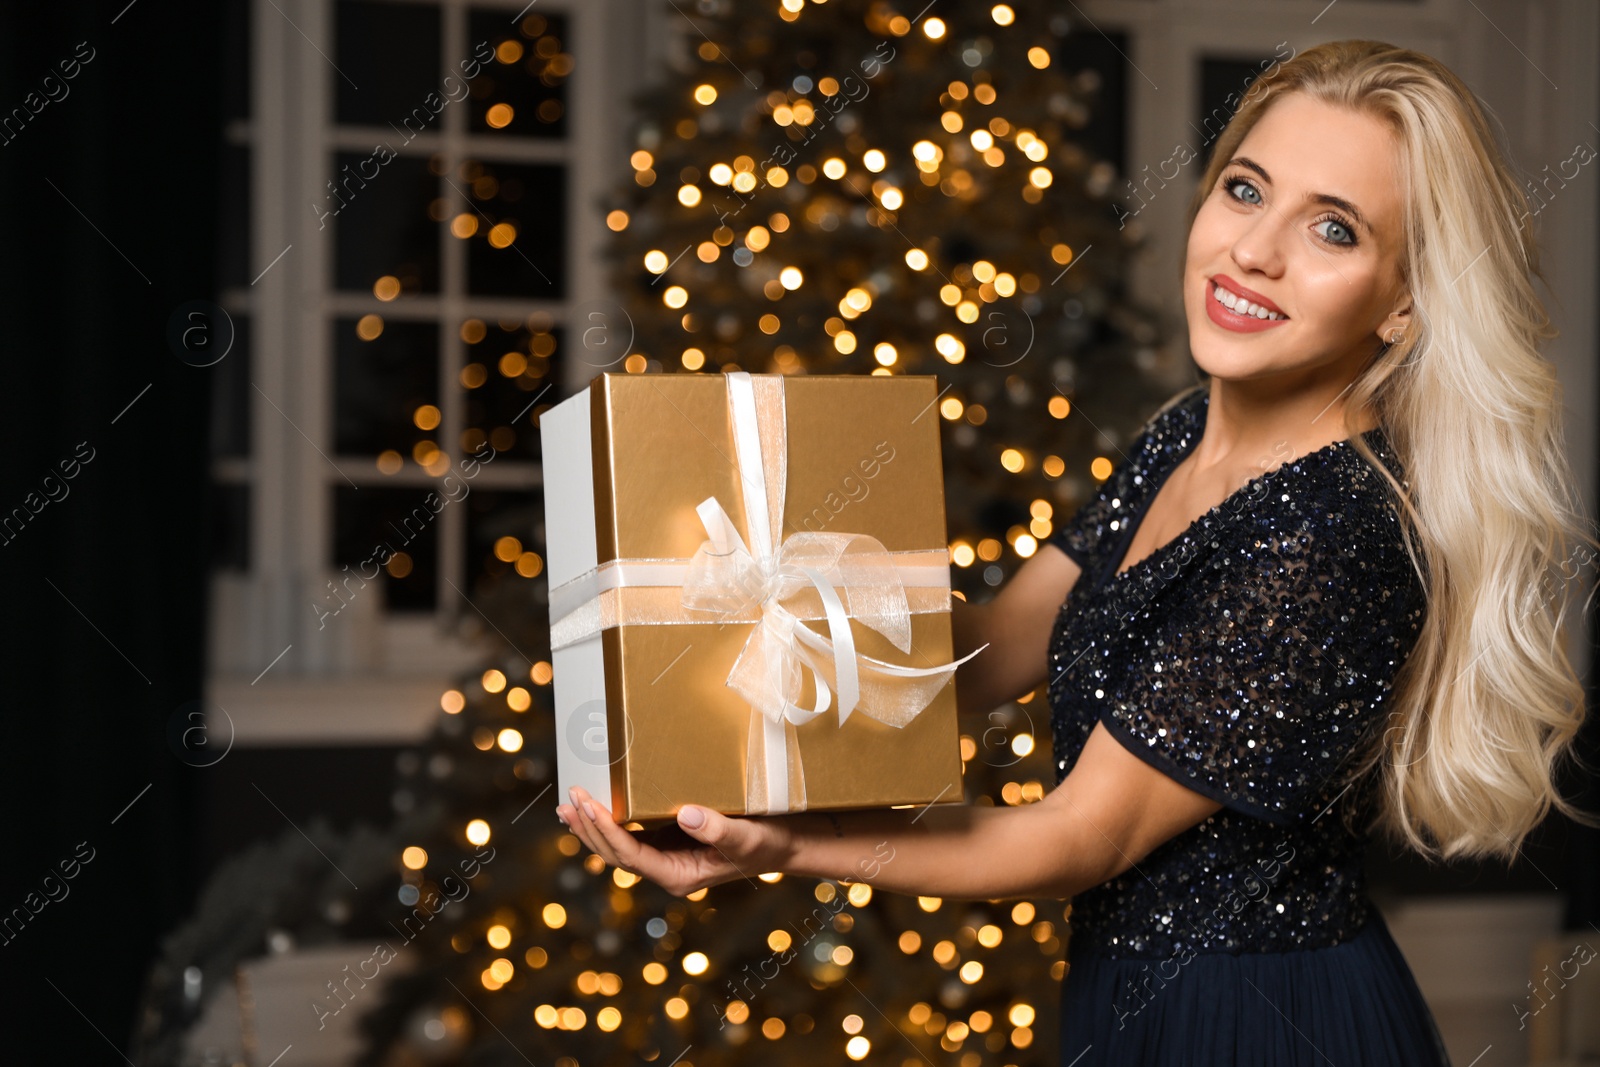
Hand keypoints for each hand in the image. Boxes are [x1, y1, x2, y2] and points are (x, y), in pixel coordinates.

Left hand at [556, 786, 792, 897]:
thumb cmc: (770, 842)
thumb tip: (684, 813)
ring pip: (618, 845)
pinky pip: (633, 833)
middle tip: (570, 797)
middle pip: (615, 853)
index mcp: (677, 875)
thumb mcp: (747, 836)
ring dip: (593, 825)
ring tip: (570, 804)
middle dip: (590, 827)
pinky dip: (612, 820)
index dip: (606, 831)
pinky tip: (597, 805)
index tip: (588, 805)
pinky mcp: (672, 839)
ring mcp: (667, 855)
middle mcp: (666, 869)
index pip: (630, 856)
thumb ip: (717, 828)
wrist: (789, 843)